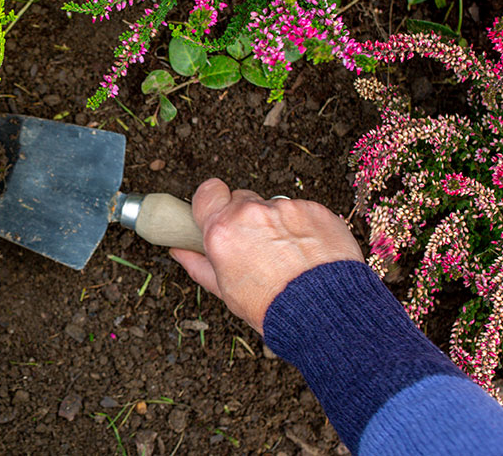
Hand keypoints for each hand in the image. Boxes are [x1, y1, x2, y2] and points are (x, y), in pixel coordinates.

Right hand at [170, 178, 362, 333]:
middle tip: (258, 245)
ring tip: (289, 255)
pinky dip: (304, 227)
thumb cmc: (271, 306)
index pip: (207, 191)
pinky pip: (303, 211)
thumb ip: (199, 265)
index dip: (214, 201)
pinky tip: (308, 251)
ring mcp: (284, 208)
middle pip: (242, 199)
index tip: (220, 213)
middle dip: (247, 216)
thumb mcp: (225, 290)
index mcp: (222, 230)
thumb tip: (180, 251)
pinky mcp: (313, 209)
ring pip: (274, 207)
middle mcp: (250, 213)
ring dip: (277, 223)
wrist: (322, 312)